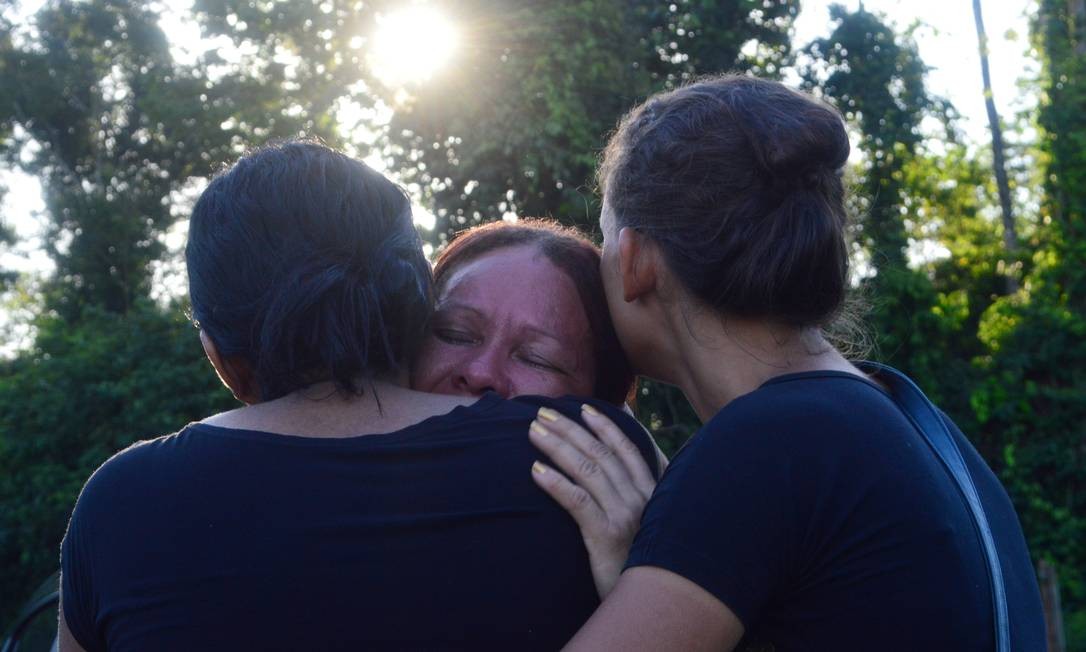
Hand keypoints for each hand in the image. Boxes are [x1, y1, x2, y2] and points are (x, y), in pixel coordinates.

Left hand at [529, 405, 657, 598]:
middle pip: (601, 452)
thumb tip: (631, 471)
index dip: (605, 425)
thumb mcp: (652, 526)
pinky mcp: (607, 536)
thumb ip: (643, 497)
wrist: (654, 605)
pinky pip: (577, 501)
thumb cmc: (647, 565)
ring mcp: (625, 515)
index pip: (627, 448)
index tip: (583, 408)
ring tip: (534, 433)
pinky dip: (556, 482)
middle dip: (571, 429)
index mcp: (654, 492)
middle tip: (543, 413)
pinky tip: (535, 471)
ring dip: (557, 446)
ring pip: (587, 469)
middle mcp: (642, 498)